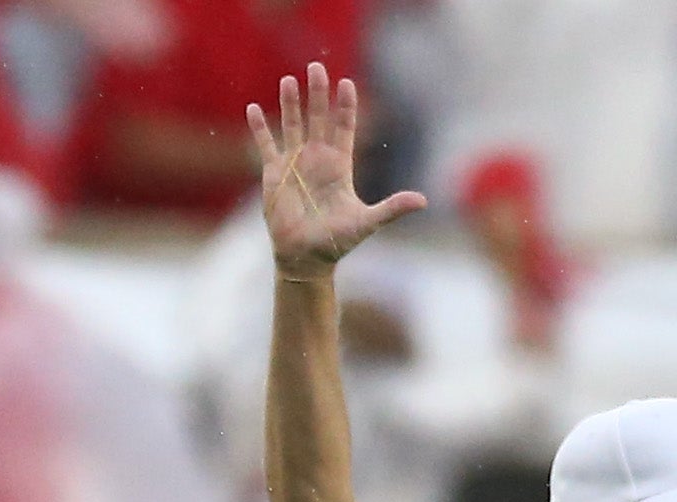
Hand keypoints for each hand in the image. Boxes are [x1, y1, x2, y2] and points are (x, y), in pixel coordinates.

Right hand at [250, 64, 424, 283]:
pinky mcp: (274, 174)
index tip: (346, 84)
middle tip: (316, 67)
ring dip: (290, 103)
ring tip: (288, 80)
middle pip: (318, 118)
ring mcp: (294, 164)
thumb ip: (392, 208)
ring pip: (292, 125)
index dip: (345, 106)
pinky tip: (253, 109)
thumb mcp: (367, 223)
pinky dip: (259, 128)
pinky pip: (265, 145)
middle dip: (317, 93)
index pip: (344, 126)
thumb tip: (423, 201)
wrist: (306, 258)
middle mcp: (317, 158)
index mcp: (339, 164)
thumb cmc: (337, 242)